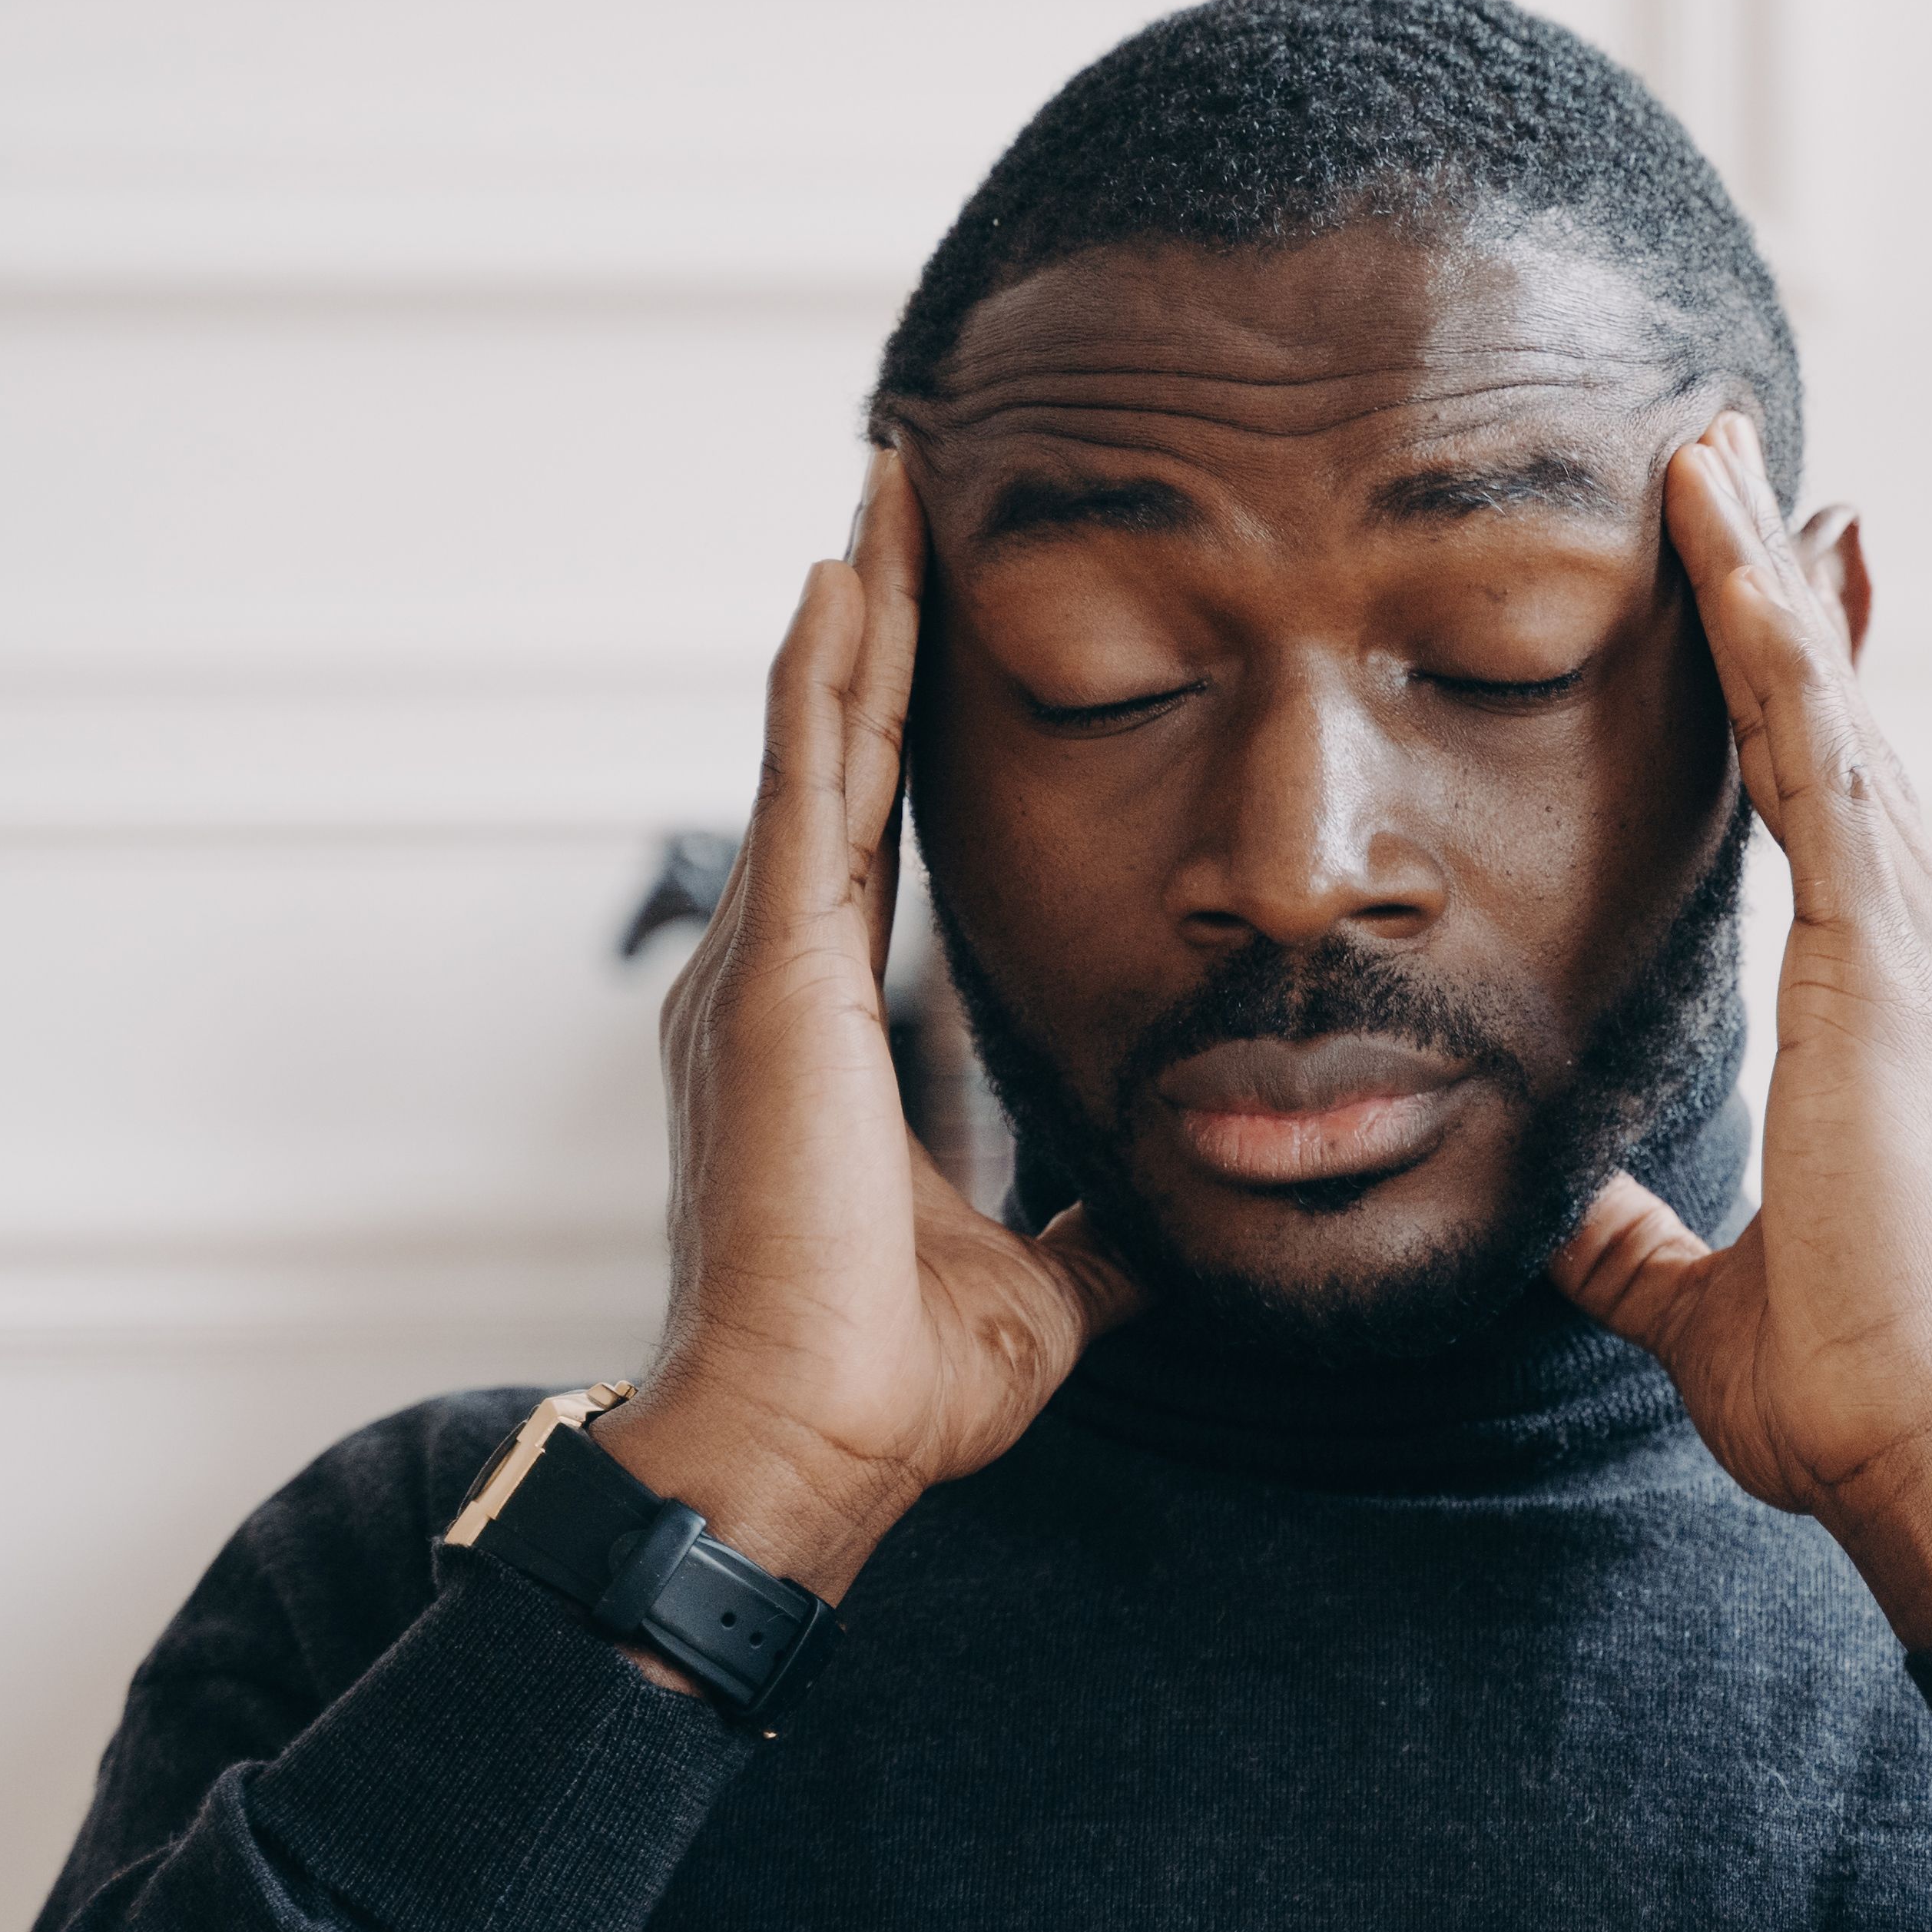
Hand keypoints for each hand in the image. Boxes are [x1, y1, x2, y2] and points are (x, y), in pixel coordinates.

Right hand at [594, 450, 1140, 1600]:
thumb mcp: (1043, 1282)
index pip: (878, 832)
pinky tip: (847, 581)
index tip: (931, 621)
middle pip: (838, 753)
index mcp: (828, 1024)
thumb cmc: (898, 1380)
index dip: (900, 724)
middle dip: (873, 624)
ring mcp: (762, 964)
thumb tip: (1169, 1216)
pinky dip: (831, 678)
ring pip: (819, 741)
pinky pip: (809, 788)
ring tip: (880, 490)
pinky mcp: (774, 975)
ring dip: (856, 612)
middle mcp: (777, 973)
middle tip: (899, 496)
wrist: (814, 1441)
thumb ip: (1095, 1230)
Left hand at [1553, 418, 1931, 1647]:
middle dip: (1779, 588)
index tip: (1758, 592)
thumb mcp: (1705, 1295)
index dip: (1793, 698)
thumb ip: (1642, 1238)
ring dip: (1756, 570)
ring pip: (1823, 706)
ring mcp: (1925, 937)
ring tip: (1699, 442)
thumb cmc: (1847, 1393)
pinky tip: (1710, 528)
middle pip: (1842, 728)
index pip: (1839, 817)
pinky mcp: (1882, 947)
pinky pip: (1809, 744)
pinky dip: (1759, 627)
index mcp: (1910, 1012)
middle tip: (1720, 453)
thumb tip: (1579, 1220)